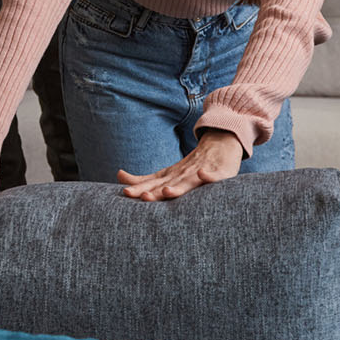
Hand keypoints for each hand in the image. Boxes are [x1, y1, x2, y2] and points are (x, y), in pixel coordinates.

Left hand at [117, 129, 243, 200]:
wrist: (221, 143)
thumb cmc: (192, 165)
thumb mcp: (167, 172)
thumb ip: (144, 179)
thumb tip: (118, 175)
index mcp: (171, 176)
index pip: (153, 183)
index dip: (140, 188)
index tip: (126, 192)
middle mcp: (183, 174)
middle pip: (168, 184)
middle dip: (155, 191)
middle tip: (143, 196)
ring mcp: (201, 172)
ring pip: (189, 182)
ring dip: (178, 186)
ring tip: (167, 190)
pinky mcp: (220, 172)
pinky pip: (216, 176)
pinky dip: (210, 176)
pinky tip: (204, 175)